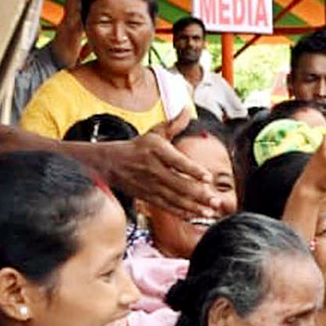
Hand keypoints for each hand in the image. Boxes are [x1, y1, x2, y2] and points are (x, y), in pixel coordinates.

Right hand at [96, 132, 222, 218]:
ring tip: (211, 210)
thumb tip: (186, 110)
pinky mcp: (148, 197)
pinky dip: (182, 213)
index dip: (193, 170)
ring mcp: (151, 185)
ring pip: (175, 198)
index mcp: (156, 150)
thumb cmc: (136, 147)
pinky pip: (167, 207)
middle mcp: (154, 169)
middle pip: (179, 184)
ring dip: (194, 206)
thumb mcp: (154, 132)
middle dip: (199, 194)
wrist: (109, 163)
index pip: (178, 162)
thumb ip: (173, 124)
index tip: (208, 177)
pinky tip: (196, 215)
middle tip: (216, 200)